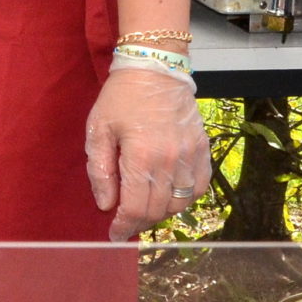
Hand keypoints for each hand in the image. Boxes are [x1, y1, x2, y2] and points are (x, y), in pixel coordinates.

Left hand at [84, 66, 208, 241]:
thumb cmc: (121, 97)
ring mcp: (190, 154)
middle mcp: (170, 160)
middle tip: (127, 222)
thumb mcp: (98, 129)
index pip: (135, 208)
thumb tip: (106, 205)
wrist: (156, 67)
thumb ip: (100, 170)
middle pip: (157, 210)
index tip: (115, 234)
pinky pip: (200, 187)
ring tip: (146, 207)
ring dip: (161, 213)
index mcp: (141, 156)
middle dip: (139, 222)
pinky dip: (186, 198)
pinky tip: (170, 195)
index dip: (124, 226)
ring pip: (179, 203)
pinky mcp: (202, 148)